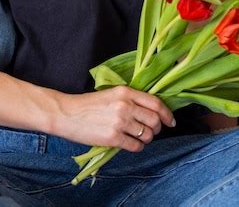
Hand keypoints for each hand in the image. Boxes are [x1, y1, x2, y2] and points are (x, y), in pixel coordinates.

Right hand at [59, 86, 174, 150]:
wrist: (67, 113)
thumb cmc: (88, 104)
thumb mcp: (111, 94)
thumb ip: (130, 99)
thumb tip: (151, 110)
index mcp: (125, 92)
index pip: (155, 103)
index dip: (167, 113)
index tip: (170, 121)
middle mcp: (125, 105)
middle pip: (155, 120)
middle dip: (157, 128)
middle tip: (152, 131)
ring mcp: (120, 122)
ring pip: (147, 135)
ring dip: (147, 139)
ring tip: (138, 138)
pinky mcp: (113, 137)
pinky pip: (136, 146)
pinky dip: (137, 147)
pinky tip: (130, 144)